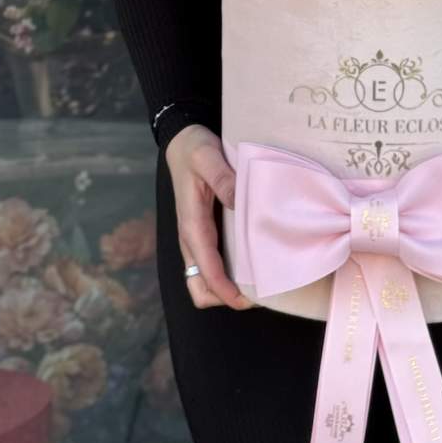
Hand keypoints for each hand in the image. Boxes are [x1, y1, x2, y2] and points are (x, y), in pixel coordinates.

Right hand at [164, 123, 253, 310]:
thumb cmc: (195, 150)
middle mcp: (191, 238)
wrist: (182, 143)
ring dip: (227, 289)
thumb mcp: (208, 157)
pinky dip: (228, 274)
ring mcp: (196, 239)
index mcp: (191, 225)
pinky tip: (253, 262)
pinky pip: (212, 265)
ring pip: (205, 281)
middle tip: (259, 293)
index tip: (249, 299)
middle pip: (200, 288)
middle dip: (225, 298)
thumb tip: (239, 202)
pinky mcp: (203, 234)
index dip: (225, 291)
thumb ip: (223, 178)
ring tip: (259, 283)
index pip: (206, 271)